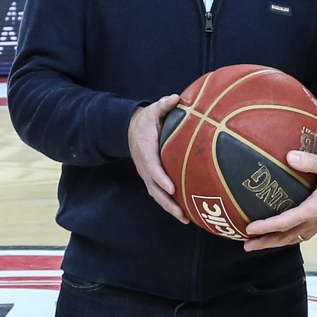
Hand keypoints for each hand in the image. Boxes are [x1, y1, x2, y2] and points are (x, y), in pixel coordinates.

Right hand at [127, 93, 186, 222]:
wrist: (131, 131)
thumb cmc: (145, 122)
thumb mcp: (152, 111)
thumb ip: (164, 105)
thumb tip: (176, 98)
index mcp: (146, 152)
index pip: (153, 168)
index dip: (161, 179)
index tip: (171, 188)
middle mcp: (146, 168)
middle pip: (155, 189)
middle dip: (168, 202)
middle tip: (182, 213)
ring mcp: (148, 176)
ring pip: (158, 196)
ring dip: (170, 209)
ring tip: (186, 219)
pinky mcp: (152, 180)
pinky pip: (161, 195)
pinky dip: (171, 205)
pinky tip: (185, 214)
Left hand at [243, 153, 316, 250]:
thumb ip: (310, 162)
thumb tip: (289, 157)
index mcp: (315, 209)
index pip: (285, 222)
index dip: (266, 227)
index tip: (249, 229)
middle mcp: (316, 220)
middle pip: (286, 237)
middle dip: (266, 242)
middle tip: (247, 246)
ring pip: (294, 238)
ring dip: (275, 243)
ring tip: (259, 244)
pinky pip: (302, 234)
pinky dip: (288, 238)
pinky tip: (282, 236)